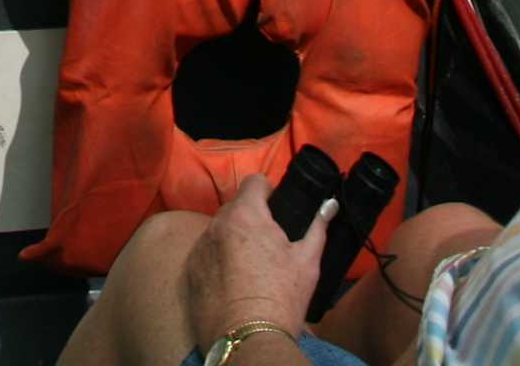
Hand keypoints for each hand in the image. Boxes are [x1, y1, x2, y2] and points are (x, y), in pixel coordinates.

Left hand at [181, 170, 329, 347]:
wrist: (248, 338)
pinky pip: (206, 254)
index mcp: (245, 216)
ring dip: (233, 238)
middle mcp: (216, 225)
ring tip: (251, 265)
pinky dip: (218, 260)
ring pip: (219, 231)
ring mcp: (200, 249)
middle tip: (268, 242)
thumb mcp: (307, 261)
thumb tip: (330, 205)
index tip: (277, 207)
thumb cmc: (282, 297)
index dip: (268, 190)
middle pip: (235, 207)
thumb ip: (317, 226)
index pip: (253, 182)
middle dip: (251, 218)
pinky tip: (234, 281)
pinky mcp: (190, 272)